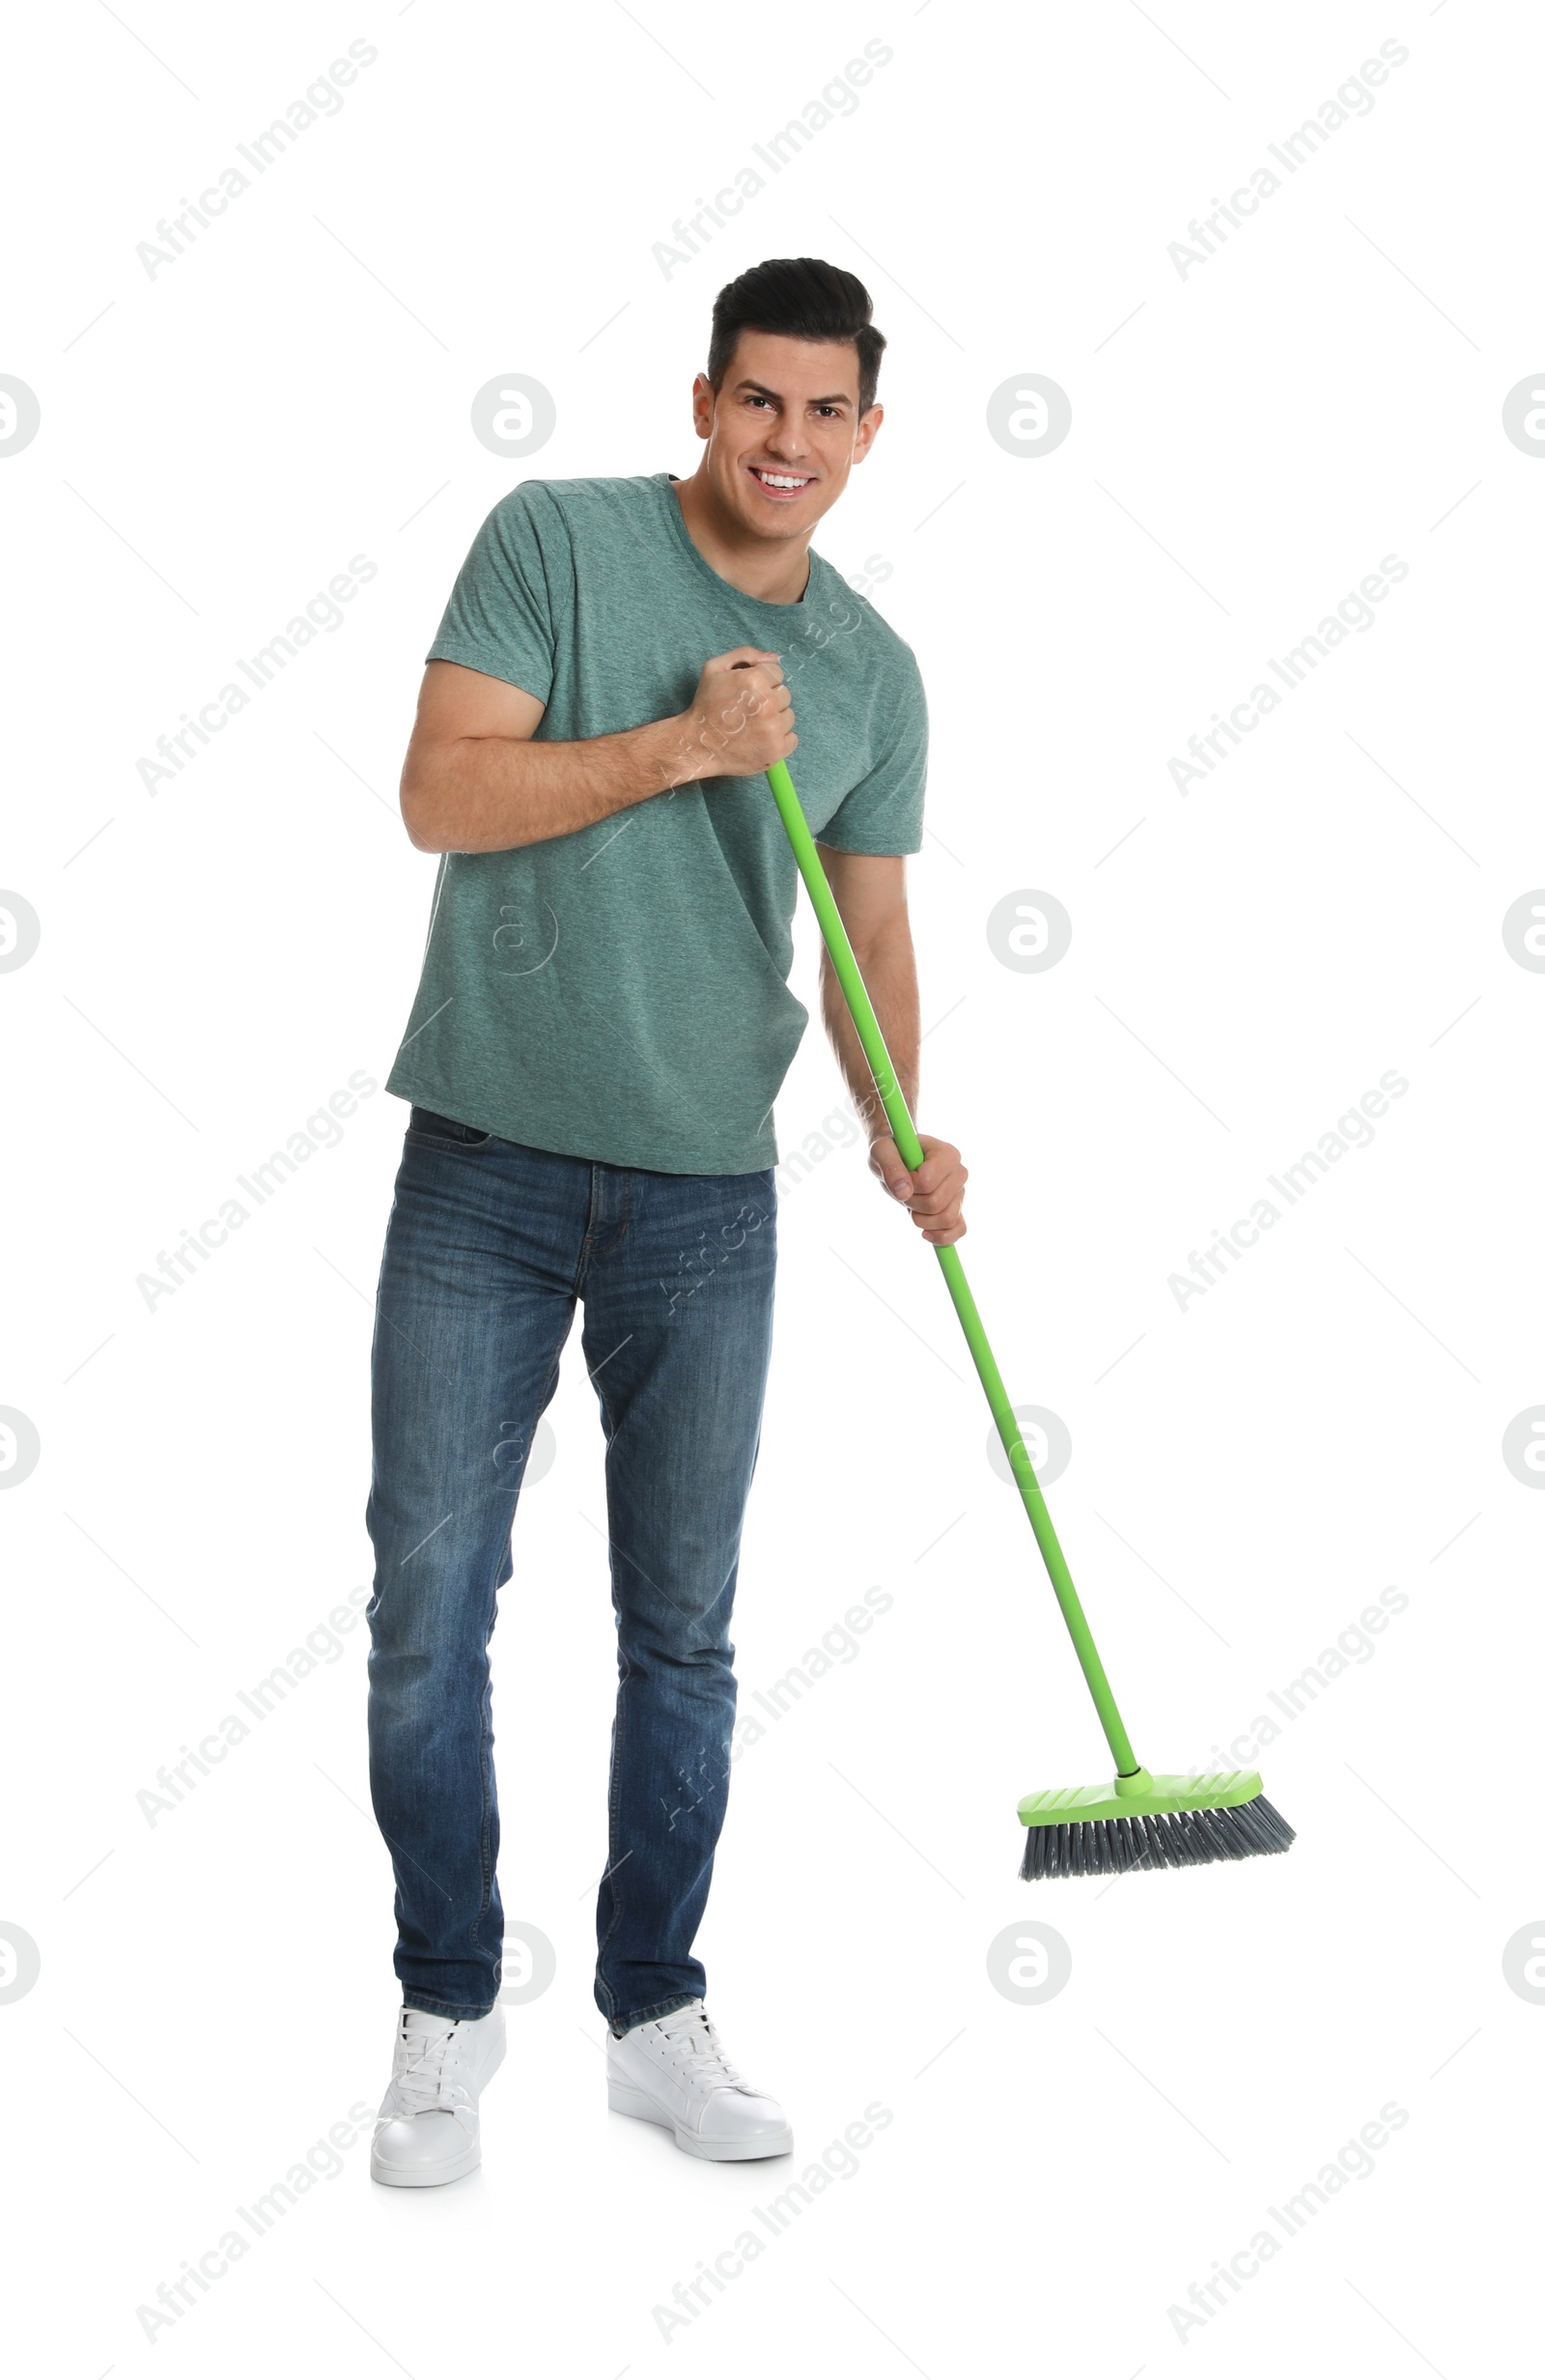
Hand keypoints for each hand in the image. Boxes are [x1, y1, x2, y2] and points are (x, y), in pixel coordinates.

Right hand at [679, 647, 796, 778]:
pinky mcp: (776, 750)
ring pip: (789, 716)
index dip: (762, 681)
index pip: (777, 673)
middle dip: (770, 699)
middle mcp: (766, 704)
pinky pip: (792, 739)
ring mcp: (773, 729)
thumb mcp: (715, 668)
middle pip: (786, 694)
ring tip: (754, 725)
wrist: (698, 744)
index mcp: (754, 680)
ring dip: (776, 719)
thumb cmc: (706, 705)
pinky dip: (780, 740)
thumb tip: (775, 658)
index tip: (748, 692)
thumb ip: (745, 654)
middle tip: (750, 710)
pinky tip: (761, 739)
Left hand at [869, 1132, 967, 1244]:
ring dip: (920, 1219)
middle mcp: (959, 1172)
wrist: (899, 1158)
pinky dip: (941, 1237)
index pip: (927, 1182)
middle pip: (935, 1203)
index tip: (903, 1173)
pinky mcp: (957, 1210)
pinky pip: (958, 1230)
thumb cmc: (893, 1151)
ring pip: (946, 1219)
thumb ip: (891, 1167)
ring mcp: (960, 1193)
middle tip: (904, 1190)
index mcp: (946, 1153)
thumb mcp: (882, 1151)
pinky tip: (925, 1232)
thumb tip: (903, 1192)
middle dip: (912, 1203)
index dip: (908, 1184)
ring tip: (912, 1204)